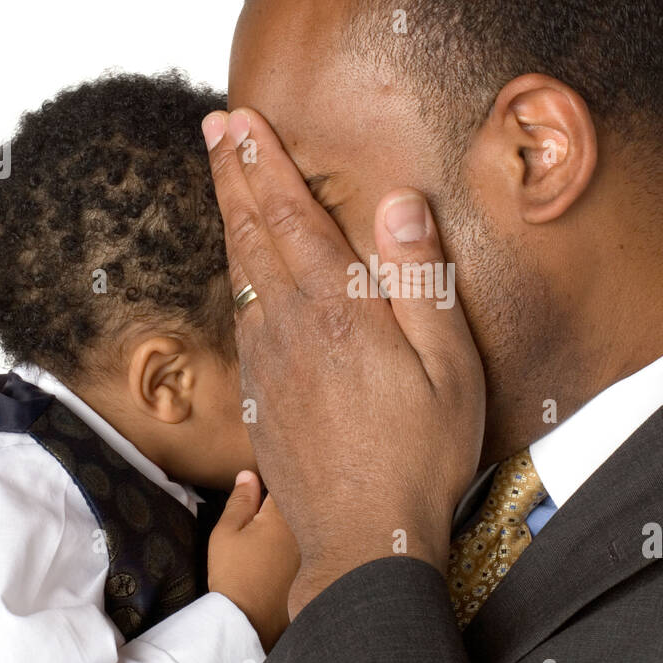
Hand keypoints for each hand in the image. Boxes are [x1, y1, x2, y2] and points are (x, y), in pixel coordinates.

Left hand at [200, 107, 485, 617]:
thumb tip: (398, 202)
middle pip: (251, 234)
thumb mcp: (449, 365)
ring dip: (231, 219)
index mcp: (337, 312)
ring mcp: (268, 364)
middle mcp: (289, 328)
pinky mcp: (261, 396)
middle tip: (213, 128)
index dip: (265, 164)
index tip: (242, 121)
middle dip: (232, 174)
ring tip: (225, 181)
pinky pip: (242, 318)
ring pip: (240, 273)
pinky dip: (238, 276)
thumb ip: (420, 279)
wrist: (361, 541)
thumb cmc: (419, 455)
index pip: (292, 217)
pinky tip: (243, 272)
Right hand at [207, 472, 300, 651]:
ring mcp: (314, 550)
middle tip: (279, 492)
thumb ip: (240, 501)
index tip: (270, 476)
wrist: (251, 622)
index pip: (287, 483)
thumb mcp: (227, 533)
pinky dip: (309, 540)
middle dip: (295, 496)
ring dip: (304, 518)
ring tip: (294, 520)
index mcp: (283, 515)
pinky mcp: (316, 569)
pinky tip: (293, 549)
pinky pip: (316, 544)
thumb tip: (248, 474)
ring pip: (311, 523)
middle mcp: (305, 529)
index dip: (278, 477)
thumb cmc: (235, 574)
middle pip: (304, 502)